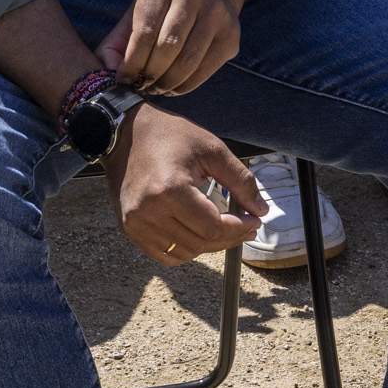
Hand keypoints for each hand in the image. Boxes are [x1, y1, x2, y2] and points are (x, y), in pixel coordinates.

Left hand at [96, 0, 240, 96]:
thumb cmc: (160, 14)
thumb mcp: (133, 18)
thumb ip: (115, 46)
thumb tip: (111, 75)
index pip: (144, 32)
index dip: (132, 62)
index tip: (123, 80)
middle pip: (168, 46)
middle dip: (150, 74)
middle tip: (140, 86)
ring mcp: (217, 12)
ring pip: (188, 61)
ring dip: (167, 83)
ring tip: (155, 88)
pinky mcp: (231, 34)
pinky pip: (205, 70)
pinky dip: (184, 86)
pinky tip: (172, 87)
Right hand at [107, 104, 260, 265]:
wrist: (126, 133)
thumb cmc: (170, 135)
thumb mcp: (212, 149)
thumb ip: (241, 180)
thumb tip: (261, 210)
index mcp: (170, 189)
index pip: (213, 227)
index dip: (239, 228)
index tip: (255, 220)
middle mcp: (149, 212)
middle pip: (200, 243)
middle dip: (229, 238)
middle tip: (247, 227)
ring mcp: (135, 223)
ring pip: (183, 253)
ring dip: (208, 246)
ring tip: (224, 229)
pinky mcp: (129, 228)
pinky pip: (163, 254)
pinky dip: (185, 250)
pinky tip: (199, 234)